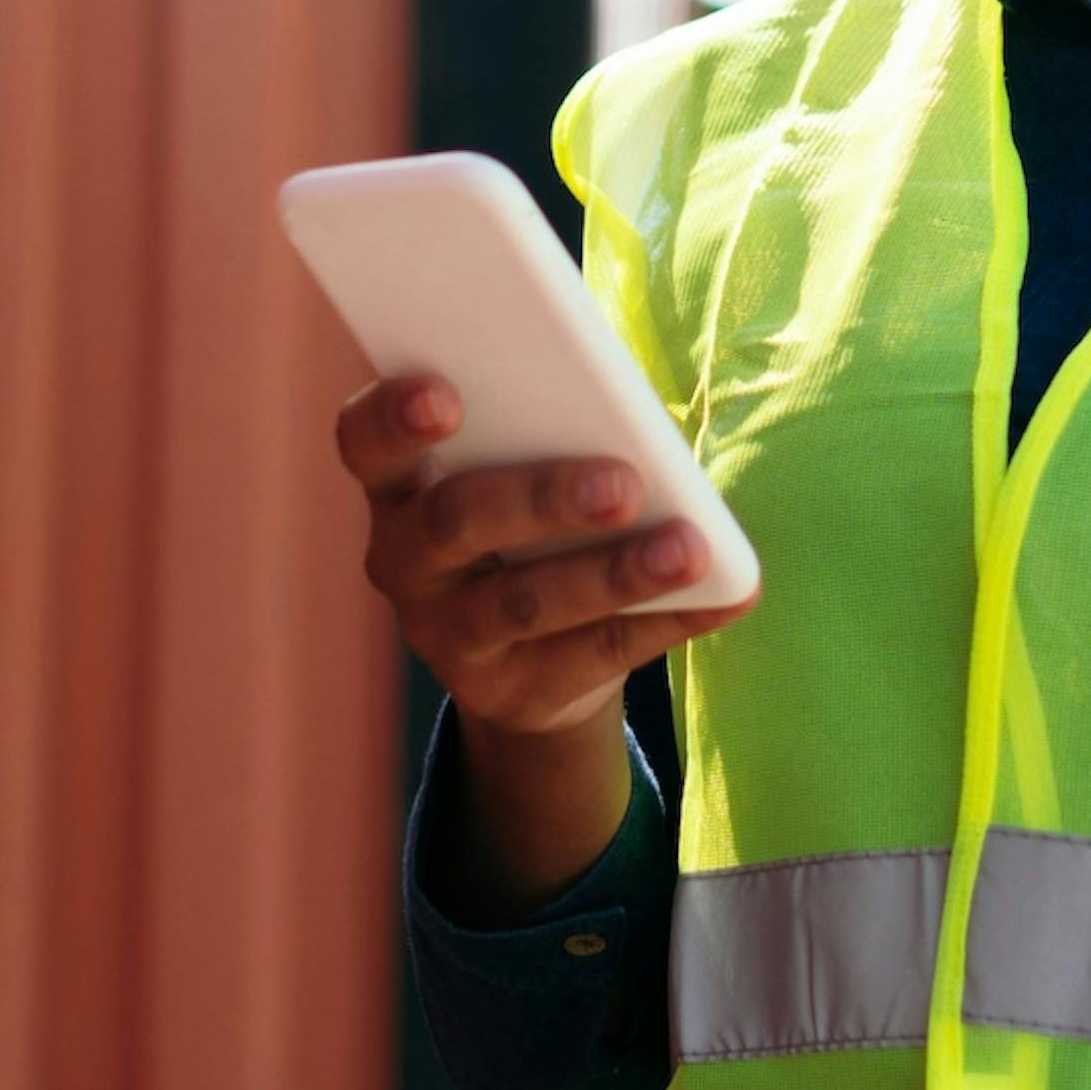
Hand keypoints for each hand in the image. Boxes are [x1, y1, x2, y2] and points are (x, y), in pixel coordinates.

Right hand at [335, 372, 747, 740]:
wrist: (534, 660)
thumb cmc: (531, 525)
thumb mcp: (521, 474)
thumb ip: (547, 434)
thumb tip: (630, 413)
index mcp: (400, 489)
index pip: (366, 445)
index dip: (393, 419)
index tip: (445, 395)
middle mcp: (405, 565)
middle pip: (455, 523)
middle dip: (539, 498)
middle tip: (621, 484)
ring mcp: (449, 637)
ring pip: (526, 603)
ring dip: (614, 574)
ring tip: (689, 549)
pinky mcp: (509, 694)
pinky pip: (593, 656)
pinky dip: (667, 621)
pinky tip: (723, 594)